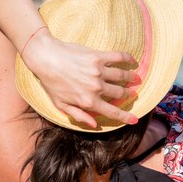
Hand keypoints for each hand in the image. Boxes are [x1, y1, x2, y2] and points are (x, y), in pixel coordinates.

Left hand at [22, 28, 138, 127]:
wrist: (46, 58)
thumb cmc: (51, 82)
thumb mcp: (61, 105)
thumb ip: (79, 115)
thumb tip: (94, 124)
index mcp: (88, 101)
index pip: (112, 111)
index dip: (126, 117)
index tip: (135, 119)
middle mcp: (96, 87)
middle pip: (119, 93)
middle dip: (129, 94)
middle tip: (133, 93)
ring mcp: (98, 71)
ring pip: (122, 76)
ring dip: (131, 78)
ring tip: (136, 78)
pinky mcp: (98, 57)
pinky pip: (118, 57)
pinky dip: (127, 59)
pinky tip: (132, 60)